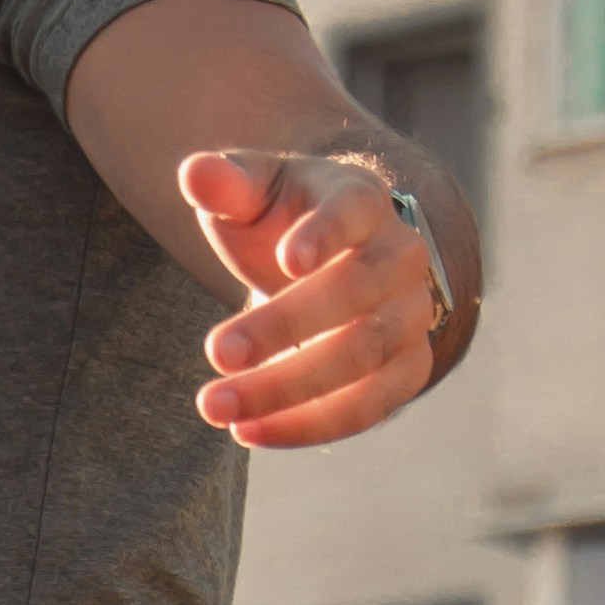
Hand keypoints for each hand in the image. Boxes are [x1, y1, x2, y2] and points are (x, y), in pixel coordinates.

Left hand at [181, 149, 443, 448]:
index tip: (288, 260)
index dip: (325, 233)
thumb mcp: (252, 194)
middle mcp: (401, 257)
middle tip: (216, 353)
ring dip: (288, 390)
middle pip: (354, 293)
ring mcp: (411, 317)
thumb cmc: (283, 222)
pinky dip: (307, 426)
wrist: (331, 264)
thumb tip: (193, 172)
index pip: (353, 211)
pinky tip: (249, 432)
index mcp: (364, 201)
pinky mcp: (407, 372)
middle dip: (283, 327)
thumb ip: (226, 184)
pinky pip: (367, 408)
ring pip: (363, 359)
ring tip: (217, 408)